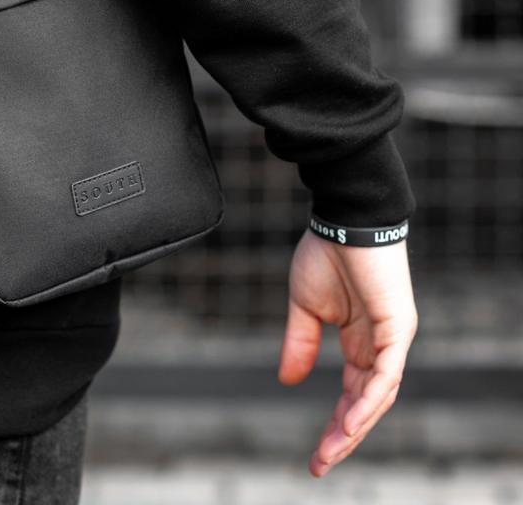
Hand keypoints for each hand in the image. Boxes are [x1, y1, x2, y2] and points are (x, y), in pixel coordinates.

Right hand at [277, 228, 417, 476]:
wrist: (342, 220)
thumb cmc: (325, 256)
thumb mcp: (304, 308)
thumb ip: (300, 344)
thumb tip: (287, 380)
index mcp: (360, 343)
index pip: (351, 395)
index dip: (335, 426)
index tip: (315, 456)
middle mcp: (380, 347)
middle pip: (367, 404)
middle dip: (343, 436)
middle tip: (320, 464)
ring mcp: (391, 339)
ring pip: (379, 395)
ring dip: (355, 425)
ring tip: (331, 450)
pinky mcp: (397, 326)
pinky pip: (386, 372)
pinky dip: (370, 398)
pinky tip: (350, 420)